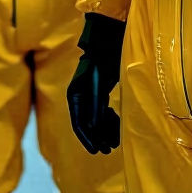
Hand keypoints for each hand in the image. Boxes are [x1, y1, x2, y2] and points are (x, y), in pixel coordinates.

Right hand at [67, 13, 125, 154]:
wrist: (109, 41)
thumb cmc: (104, 61)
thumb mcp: (100, 85)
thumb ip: (96, 105)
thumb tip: (92, 128)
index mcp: (75, 95)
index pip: (79, 123)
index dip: (87, 139)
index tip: (96, 151)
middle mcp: (80, 96)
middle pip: (87, 123)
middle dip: (98, 136)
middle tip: (109, 148)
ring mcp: (90, 93)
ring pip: (95, 118)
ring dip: (105, 129)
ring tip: (115, 139)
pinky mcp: (99, 90)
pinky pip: (101, 110)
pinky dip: (108, 118)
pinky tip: (116, 121)